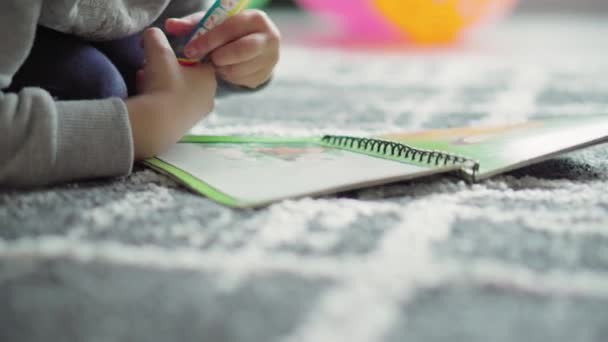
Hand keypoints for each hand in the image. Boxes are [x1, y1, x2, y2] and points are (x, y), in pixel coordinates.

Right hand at [126, 28, 216, 158]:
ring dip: (161, 84)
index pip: (202, 60)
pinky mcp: (183, 127)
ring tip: (143, 78)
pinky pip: (172, 107)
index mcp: (210, 78)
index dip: (183, 54)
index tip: (167, 54)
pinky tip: (144, 94)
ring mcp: (197, 115)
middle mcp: (209, 98)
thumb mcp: (158, 52)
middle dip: (169, 70)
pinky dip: (160, 99)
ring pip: (179, 93)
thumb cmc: (164, 84)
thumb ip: (155, 37)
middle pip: (188, 77)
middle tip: (152, 66)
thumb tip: (152, 34)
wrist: (156, 124)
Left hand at [166, 10, 280, 88]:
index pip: (231, 28)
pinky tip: (225, 70)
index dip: (209, 39)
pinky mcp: (266, 75)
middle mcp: (269, 38)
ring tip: (216, 64)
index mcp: (256, 18)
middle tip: (208, 61)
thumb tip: (169, 25)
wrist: (254, 48)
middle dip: (220, 57)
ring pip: (241, 69)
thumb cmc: (229, 32)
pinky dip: (229, 78)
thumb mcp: (213, 25)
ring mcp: (271, 59)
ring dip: (223, 69)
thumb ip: (192, 25)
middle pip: (243, 50)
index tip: (190, 50)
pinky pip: (242, 81)